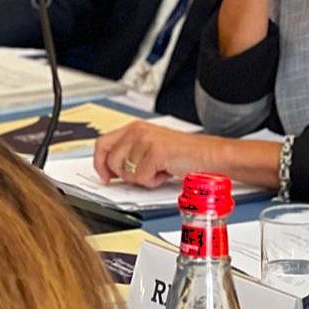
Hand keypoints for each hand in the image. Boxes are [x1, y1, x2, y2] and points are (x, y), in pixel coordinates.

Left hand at [93, 122, 225, 187]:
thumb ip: (129, 153)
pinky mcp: (155, 152)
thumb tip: (109, 171)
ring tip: (159, 169)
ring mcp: (145, 141)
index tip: (104, 176)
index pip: (102, 144)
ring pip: (126, 173)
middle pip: (111, 162)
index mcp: (135, 128)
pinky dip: (154, 181)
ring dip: (142, 178)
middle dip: (125, 174)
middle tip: (144, 172)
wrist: (208, 155)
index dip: (100, 164)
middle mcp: (137, 131)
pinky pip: (141, 178)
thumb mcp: (151, 148)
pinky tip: (166, 171)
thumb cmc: (184, 154)